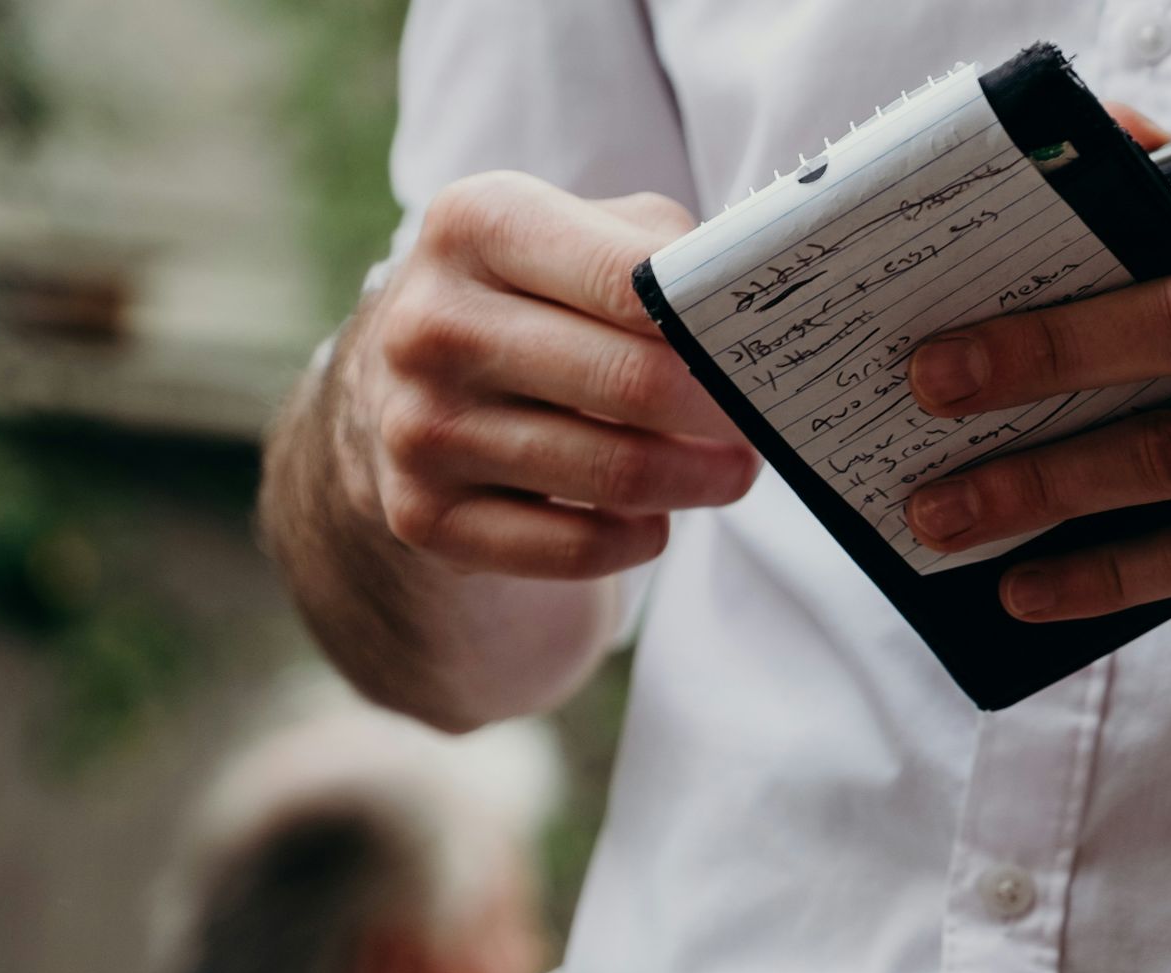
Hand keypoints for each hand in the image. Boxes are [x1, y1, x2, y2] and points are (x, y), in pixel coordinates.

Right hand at [339, 172, 758, 578]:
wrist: (405, 383)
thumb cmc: (536, 296)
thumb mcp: (585, 234)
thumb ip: (668, 252)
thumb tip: (755, 301)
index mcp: (477, 225)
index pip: (630, 279)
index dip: (715, 323)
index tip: (764, 350)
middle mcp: (433, 323)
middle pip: (633, 383)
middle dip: (723, 412)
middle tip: (766, 422)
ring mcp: (418, 425)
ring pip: (614, 473)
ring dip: (698, 481)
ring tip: (731, 471)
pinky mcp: (421, 514)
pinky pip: (572, 548)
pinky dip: (636, 539)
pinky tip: (653, 520)